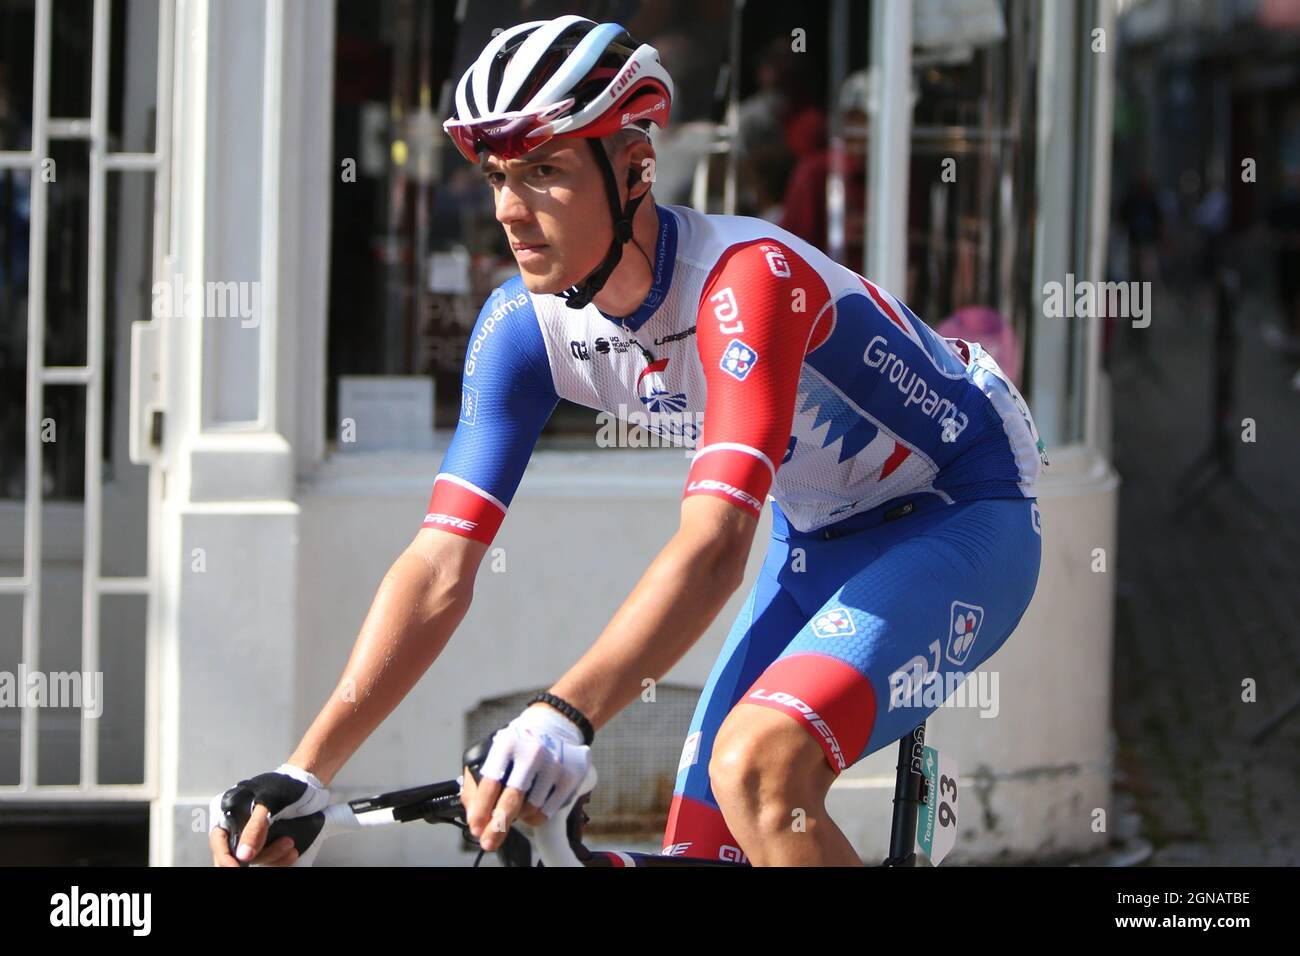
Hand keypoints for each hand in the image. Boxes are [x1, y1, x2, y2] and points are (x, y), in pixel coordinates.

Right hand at [209, 764, 330, 866]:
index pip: (219, 840)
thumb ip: (254, 828)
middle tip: (268, 860)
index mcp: (233, 813)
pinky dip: (280, 860)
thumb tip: (243, 854)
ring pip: (255, 859)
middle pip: (235, 854)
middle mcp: (241, 827)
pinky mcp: (271, 844)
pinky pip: (270, 860)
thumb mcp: (269, 801)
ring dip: (272, 856)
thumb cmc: (287, 785)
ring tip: (289, 843)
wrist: (310, 785)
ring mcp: (256, 837)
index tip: (235, 867)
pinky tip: (291, 852)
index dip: (224, 856)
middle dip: (252, 858)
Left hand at [464, 704, 590, 852]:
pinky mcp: (570, 776)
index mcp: (507, 744)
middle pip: (513, 800)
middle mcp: (532, 753)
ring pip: (531, 810)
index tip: (476, 827)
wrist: (555, 725)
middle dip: (497, 827)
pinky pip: (548, 812)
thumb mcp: (492, 753)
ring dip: (518, 817)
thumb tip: (475, 818)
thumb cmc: (518, 744)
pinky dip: (535, 817)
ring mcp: (554, 764)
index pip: (490, 783)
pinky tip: (531, 806)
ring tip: (516, 808)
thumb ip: (476, 784)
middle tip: (489, 841)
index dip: (481, 810)